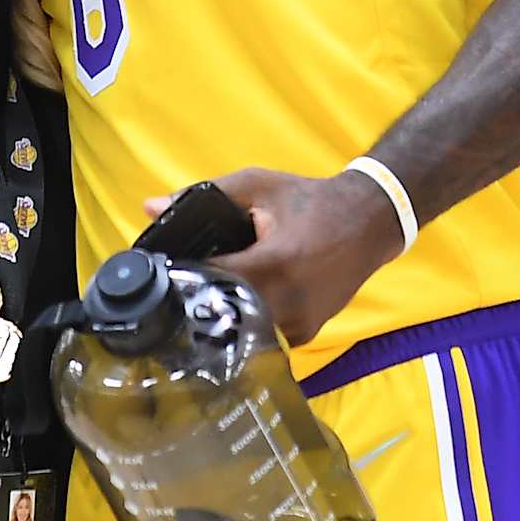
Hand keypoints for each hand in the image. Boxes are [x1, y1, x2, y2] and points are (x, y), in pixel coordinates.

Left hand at [145, 168, 404, 346]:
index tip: (156, 275)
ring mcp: (300, 324)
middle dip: (196, 301)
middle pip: (224, 313)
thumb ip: (203, 194)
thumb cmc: (309, 200)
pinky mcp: (307, 334)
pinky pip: (264, 334)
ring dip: (221, 314)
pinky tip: (232, 302)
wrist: (369, 222)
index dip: (180, 280)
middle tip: (169, 290)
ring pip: (244, 329)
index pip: (212, 282)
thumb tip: (150, 207)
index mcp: (274, 264)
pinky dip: (246, 319)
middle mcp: (289, 302)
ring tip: (197, 295)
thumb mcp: (257, 186)